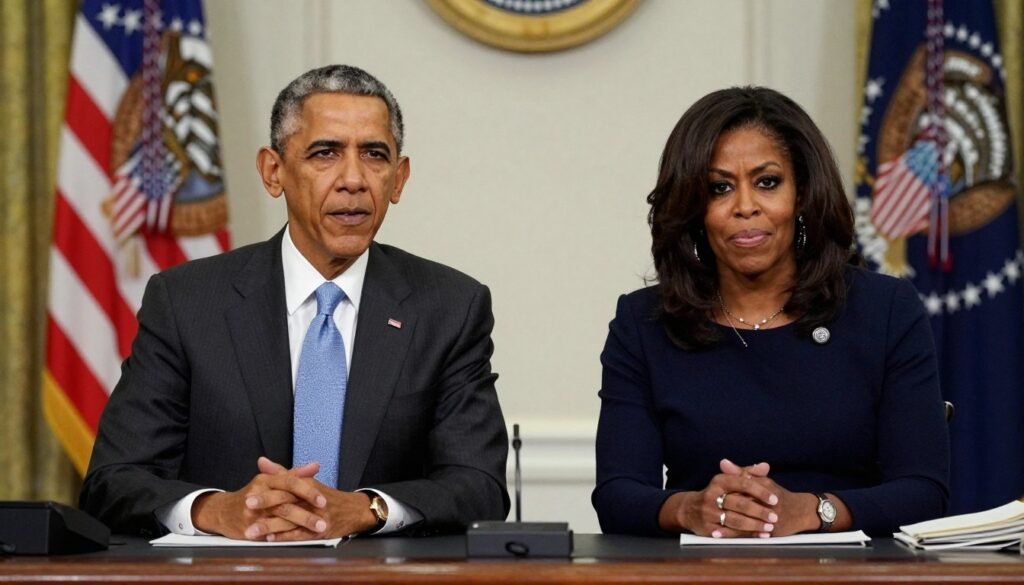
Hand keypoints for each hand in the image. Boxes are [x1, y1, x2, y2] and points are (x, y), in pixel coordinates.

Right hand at [192, 457, 327, 539]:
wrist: (223, 510)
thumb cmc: (254, 494)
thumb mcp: (271, 480)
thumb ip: (295, 474)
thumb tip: (316, 466)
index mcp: (267, 479)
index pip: (290, 482)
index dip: (308, 491)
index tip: (324, 500)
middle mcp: (258, 493)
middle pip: (286, 502)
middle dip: (307, 513)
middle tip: (325, 521)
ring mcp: (252, 511)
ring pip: (279, 519)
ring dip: (299, 526)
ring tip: (316, 531)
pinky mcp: (247, 526)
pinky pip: (269, 532)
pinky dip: (283, 536)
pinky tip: (296, 540)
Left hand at [253, 458, 378, 540]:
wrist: (353, 510)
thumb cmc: (327, 496)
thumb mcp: (307, 481)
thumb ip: (282, 473)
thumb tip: (261, 462)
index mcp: (306, 484)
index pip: (284, 486)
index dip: (265, 492)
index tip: (247, 497)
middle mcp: (311, 499)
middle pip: (285, 502)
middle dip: (264, 507)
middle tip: (245, 511)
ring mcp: (316, 516)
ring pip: (289, 520)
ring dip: (269, 526)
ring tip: (251, 531)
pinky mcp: (321, 531)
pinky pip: (300, 534)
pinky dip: (284, 537)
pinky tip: (270, 539)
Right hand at [659, 458, 779, 537]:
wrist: (689, 509)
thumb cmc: (716, 493)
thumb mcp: (728, 480)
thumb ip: (747, 473)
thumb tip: (765, 467)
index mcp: (719, 481)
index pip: (743, 483)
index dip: (760, 492)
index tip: (775, 499)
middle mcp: (712, 495)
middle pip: (740, 503)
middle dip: (760, 511)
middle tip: (775, 517)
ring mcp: (709, 513)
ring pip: (736, 520)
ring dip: (755, 525)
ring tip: (769, 527)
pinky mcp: (708, 528)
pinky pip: (731, 533)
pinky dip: (746, 535)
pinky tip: (758, 535)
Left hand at [718, 459, 821, 536]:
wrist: (800, 511)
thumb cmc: (776, 495)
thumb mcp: (761, 480)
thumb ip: (741, 472)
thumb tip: (723, 462)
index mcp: (764, 486)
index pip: (743, 486)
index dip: (727, 489)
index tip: (711, 489)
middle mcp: (768, 502)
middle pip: (742, 504)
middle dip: (725, 507)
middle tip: (707, 509)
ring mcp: (769, 517)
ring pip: (745, 520)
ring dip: (727, 525)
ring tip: (712, 527)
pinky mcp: (770, 530)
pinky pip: (749, 533)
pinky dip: (735, 535)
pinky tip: (721, 535)